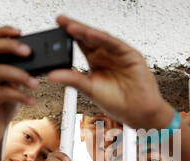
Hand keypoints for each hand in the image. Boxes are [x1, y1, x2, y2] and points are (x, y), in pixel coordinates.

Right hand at [0, 26, 38, 147]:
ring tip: (36, 83)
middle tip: (29, 52)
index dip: (5, 32)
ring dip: (20, 75)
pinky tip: (31, 100)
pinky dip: (20, 96)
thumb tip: (42, 63)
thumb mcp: (14, 86)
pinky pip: (2, 93)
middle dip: (11, 47)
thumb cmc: (2, 106)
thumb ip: (21, 73)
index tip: (21, 32)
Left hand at [47, 15, 174, 129]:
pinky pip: (114, 43)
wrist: (137, 112)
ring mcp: (118, 53)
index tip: (55, 28)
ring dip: (86, 31)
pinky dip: (102, 38)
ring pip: (100, 38)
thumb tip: (51, 75)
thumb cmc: (117, 103)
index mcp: (96, 62)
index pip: (80, 44)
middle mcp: (106, 55)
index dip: (68, 36)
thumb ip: (72, 80)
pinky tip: (90, 34)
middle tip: (60, 19)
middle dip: (75, 28)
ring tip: (70, 26)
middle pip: (88, 37)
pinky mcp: (130, 54)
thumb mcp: (89, 89)